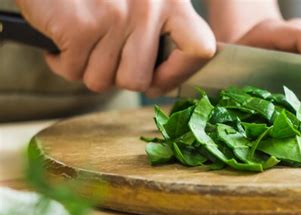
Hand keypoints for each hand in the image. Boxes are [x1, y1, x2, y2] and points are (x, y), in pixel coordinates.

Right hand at [16, 0, 215, 91]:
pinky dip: (61, 61)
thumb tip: (161, 80)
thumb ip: (160, 29)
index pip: (200, 49)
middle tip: (105, 56)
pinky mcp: (81, 25)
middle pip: (138, 81)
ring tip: (82, 42)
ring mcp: (116, 15)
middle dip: (115, 77)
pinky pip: (74, 70)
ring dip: (86, 68)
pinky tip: (62, 40)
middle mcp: (150, 6)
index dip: (178, 74)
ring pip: (102, 80)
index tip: (157, 79)